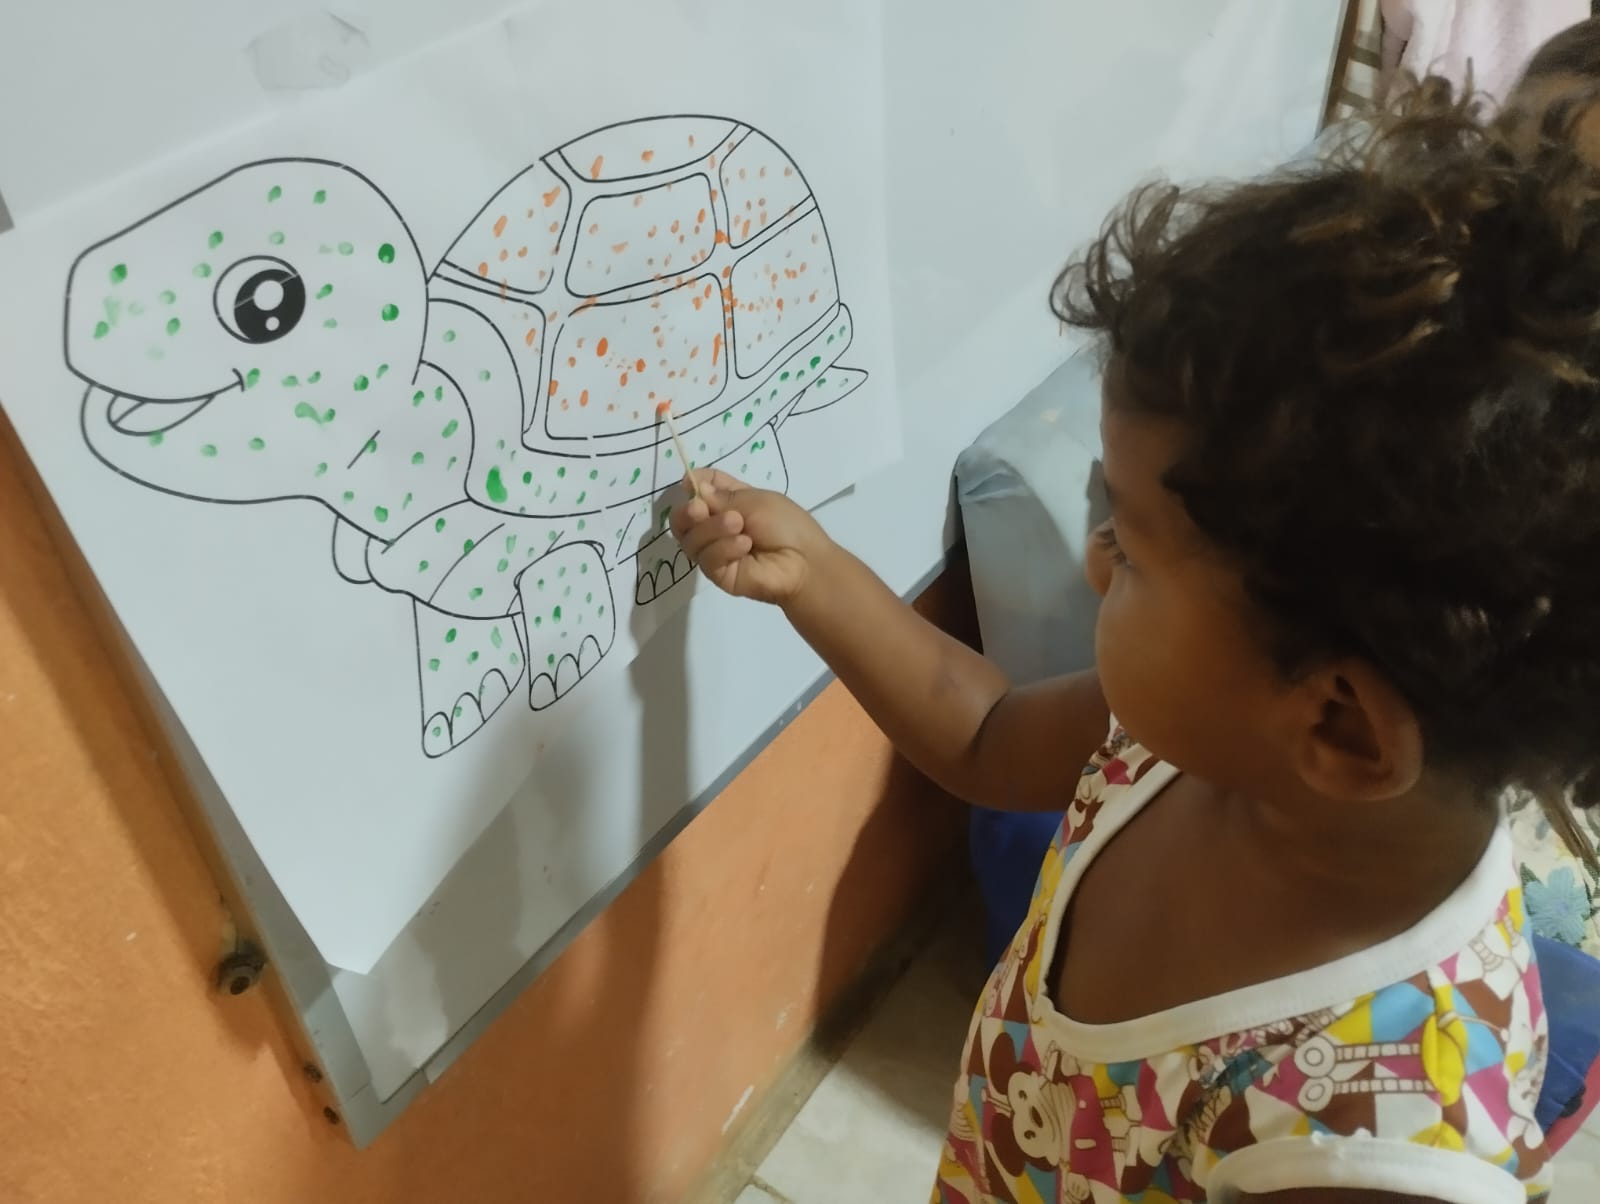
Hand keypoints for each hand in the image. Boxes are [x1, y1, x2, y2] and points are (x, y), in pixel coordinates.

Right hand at [670, 469, 828, 606]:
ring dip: (712, 528)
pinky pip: (707, 558)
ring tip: (738, 525)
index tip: (690, 481)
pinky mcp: (718, 573)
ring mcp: (715, 551)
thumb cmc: (786, 525)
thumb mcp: (757, 500)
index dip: (694, 482)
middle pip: (683, 519)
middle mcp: (716, 526)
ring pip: (690, 539)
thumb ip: (723, 496)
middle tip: (700, 508)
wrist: (804, 561)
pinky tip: (744, 545)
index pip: (701, 488)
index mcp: (729, 502)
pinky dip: (723, 548)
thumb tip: (695, 488)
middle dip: (688, 511)